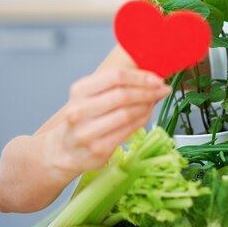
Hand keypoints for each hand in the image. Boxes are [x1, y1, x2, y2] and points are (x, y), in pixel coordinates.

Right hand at [47, 68, 170, 174]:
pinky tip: (146, 115)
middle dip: (148, 91)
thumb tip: (152, 79)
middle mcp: (80, 110)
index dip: (140, 76)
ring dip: (147, 106)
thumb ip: (118, 86)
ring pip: (127, 113)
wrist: (65, 150)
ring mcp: (88, 131)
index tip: (156, 78)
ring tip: (154, 102)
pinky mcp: (98, 149)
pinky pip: (128, 130)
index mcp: (80, 90)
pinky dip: (142, 120)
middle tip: (162, 89)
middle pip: (123, 94)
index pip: (115, 76)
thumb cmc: (84, 119)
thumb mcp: (92, 96)